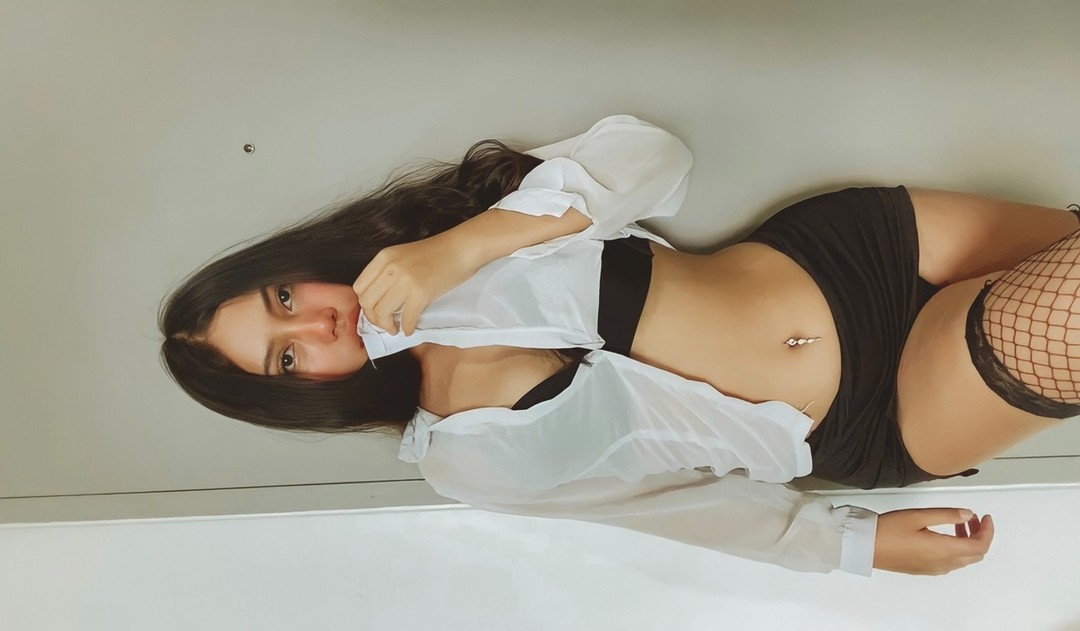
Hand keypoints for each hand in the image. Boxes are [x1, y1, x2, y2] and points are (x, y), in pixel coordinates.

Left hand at [353, 232, 479, 335]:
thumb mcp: (403, 255)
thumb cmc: (436, 253)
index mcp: (384, 257)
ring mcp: (405, 280)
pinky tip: (409, 329)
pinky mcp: (421, 293)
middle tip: (385, 323)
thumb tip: (378, 298)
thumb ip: (388, 271)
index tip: (375, 310)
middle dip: (374, 318)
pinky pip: (406, 318)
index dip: (364, 304)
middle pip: (367, 302)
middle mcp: (391, 268)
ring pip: (382, 312)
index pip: (359, 287)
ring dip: (387, 326)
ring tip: (395, 328)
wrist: (461, 248)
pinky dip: (406, 328)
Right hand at [873, 508, 993, 574]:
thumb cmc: (887, 531)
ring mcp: (934, 568)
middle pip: (975, 555)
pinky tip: (945, 536)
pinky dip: (957, 549)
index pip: (980, 545)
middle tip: (974, 519)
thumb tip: (967, 514)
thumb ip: (946, 515)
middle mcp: (942, 563)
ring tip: (959, 524)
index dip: (988, 531)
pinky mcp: (925, 569)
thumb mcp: (918, 516)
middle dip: (980, 536)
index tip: (986, 518)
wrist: (866, 547)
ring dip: (968, 543)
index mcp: (943, 550)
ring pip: (964, 559)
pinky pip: (951, 563)